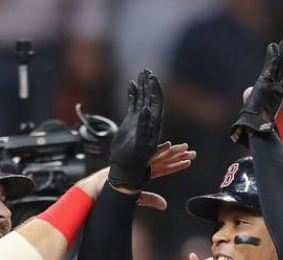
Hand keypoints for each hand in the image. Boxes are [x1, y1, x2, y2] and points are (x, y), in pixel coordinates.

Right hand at [76, 139, 193, 209]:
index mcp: (143, 173)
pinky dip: (159, 150)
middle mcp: (142, 166)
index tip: (188, 161)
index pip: (164, 169)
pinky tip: (169, 145)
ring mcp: (138, 163)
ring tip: (186, 148)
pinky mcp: (133, 162)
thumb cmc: (111, 192)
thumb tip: (165, 205)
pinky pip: (148, 155)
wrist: (97, 190)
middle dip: (179, 156)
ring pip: (160, 156)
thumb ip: (150, 199)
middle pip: (165, 160)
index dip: (176, 165)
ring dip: (174, 152)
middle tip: (192, 152)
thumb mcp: (135, 197)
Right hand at [108, 68, 162, 188]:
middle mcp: (148, 119)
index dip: (155, 89)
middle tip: (147, 70)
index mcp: (153, 123)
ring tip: (141, 73)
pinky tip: (131, 84)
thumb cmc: (135, 158)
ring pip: (142, 98)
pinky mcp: (131, 121)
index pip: (156, 102)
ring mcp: (139, 119)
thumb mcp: (140, 143)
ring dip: (142, 86)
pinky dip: (132, 94)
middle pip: (150, 97)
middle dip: (149, 84)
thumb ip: (143, 126)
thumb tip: (146, 109)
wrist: (126, 166)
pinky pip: (133, 104)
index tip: (152, 78)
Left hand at [230, 38, 282, 146]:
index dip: (281, 66)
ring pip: (280, 66)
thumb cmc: (252, 122)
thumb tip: (247, 91)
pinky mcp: (267, 83)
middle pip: (282, 69)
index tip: (282, 56)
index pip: (280, 77)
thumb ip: (250, 97)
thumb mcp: (251, 107)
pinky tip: (273, 46)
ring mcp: (274, 86)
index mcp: (275, 96)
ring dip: (282, 53)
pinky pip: (271, 67)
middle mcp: (277, 89)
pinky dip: (272, 57)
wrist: (254, 127)